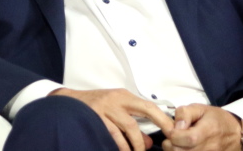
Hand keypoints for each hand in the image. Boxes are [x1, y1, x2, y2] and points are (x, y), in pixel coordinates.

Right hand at [49, 87, 174, 150]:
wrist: (68, 103)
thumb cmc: (94, 107)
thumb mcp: (115, 111)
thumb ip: (133, 123)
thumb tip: (149, 143)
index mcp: (124, 96)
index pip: (149, 106)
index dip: (163, 118)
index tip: (173, 131)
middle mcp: (117, 99)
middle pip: (145, 110)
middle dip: (160, 125)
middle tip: (168, 141)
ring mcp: (107, 108)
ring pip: (130, 127)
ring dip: (138, 144)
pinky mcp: (97, 118)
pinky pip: (114, 135)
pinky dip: (121, 145)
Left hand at [162, 104, 242, 150]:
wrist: (235, 134)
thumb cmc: (216, 119)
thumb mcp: (200, 108)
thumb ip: (185, 113)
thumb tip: (175, 125)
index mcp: (208, 131)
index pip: (188, 138)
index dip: (174, 134)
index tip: (172, 129)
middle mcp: (209, 148)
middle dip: (170, 144)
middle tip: (173, 137)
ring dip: (175, 150)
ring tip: (178, 143)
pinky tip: (184, 147)